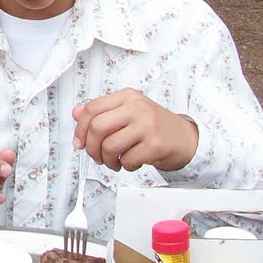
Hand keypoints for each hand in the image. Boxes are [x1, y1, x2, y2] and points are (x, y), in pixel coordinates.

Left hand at [72, 89, 197, 172]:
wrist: (186, 138)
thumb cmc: (153, 127)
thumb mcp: (127, 113)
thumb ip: (102, 112)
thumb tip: (75, 113)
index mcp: (127, 96)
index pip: (92, 108)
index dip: (80, 129)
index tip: (80, 143)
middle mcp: (137, 107)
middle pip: (98, 127)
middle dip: (92, 148)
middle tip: (97, 157)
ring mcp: (148, 125)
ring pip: (110, 146)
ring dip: (108, 160)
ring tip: (115, 162)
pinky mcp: (156, 144)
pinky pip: (128, 159)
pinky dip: (126, 166)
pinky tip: (132, 162)